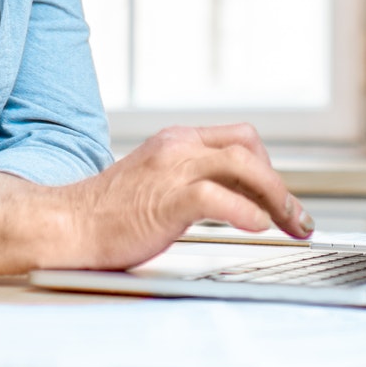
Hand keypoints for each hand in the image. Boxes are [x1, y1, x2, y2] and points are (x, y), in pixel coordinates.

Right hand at [52, 124, 312, 270]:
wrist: (67, 224)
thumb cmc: (107, 214)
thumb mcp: (155, 183)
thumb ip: (189, 181)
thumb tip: (232, 201)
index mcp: (175, 141)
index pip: (240, 138)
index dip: (268, 167)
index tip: (280, 198)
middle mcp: (177, 148)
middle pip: (249, 148)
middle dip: (281, 185)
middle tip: (298, 218)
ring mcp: (172, 171)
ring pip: (243, 166)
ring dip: (277, 198)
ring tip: (290, 224)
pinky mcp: (166, 200)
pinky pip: (217, 197)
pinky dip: (245, 212)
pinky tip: (258, 228)